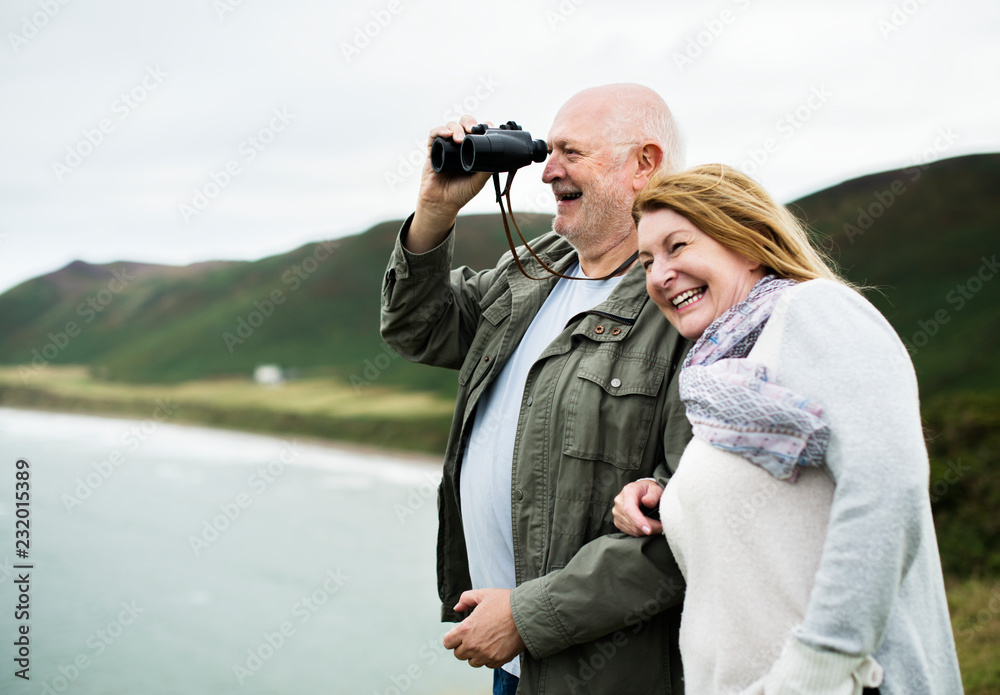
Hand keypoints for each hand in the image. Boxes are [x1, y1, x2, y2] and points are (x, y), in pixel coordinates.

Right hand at [407, 116, 492, 253]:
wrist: (441, 203)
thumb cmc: (460, 193)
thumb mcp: (478, 182)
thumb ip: (487, 170)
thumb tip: (499, 157)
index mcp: (472, 150)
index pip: (478, 132)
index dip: (483, 126)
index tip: (490, 128)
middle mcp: (459, 145)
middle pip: (464, 124)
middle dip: (469, 122)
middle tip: (472, 130)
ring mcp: (446, 146)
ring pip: (450, 126)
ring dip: (456, 128)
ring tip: (459, 139)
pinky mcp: (433, 149)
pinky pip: (434, 134)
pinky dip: (440, 131)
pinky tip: (446, 135)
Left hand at [442, 588, 525, 668]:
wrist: (527, 614)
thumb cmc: (505, 603)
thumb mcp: (483, 594)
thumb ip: (466, 599)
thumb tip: (457, 608)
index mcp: (466, 629)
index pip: (447, 642)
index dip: (452, 638)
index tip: (458, 635)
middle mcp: (473, 645)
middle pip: (458, 654)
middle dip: (463, 646)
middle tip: (473, 636)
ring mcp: (485, 655)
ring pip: (473, 661)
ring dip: (475, 654)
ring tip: (485, 642)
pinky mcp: (498, 660)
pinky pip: (488, 664)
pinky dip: (489, 658)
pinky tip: (495, 646)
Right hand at [613, 480, 664, 535]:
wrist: (640, 491)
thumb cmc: (649, 490)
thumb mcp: (655, 488)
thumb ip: (653, 494)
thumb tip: (647, 502)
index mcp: (628, 492)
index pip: (630, 509)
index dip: (639, 521)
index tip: (649, 530)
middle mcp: (619, 502)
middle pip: (632, 521)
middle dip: (650, 528)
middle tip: (664, 527)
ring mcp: (617, 512)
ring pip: (632, 529)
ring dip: (647, 531)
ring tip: (658, 526)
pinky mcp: (617, 521)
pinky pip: (630, 532)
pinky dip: (641, 532)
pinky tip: (648, 526)